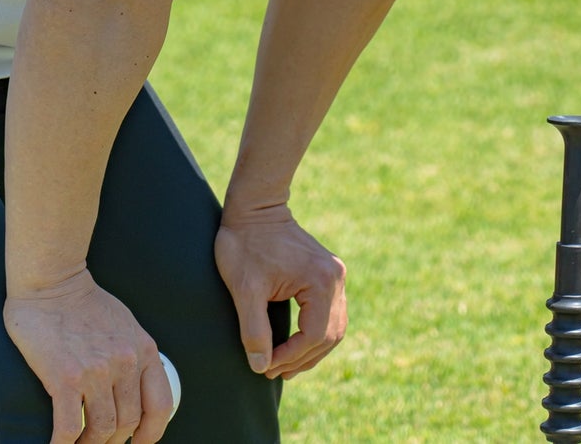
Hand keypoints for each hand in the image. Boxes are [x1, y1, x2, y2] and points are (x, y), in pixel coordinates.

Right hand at [4, 271, 175, 443]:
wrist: (52, 282)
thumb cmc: (84, 304)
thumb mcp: (126, 325)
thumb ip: (134, 354)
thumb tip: (136, 387)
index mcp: (143, 350)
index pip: (160, 405)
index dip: (151, 433)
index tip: (139, 443)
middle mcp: (125, 363)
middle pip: (128, 422)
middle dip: (114, 441)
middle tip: (99, 443)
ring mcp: (97, 372)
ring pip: (102, 429)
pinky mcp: (66, 378)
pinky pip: (69, 428)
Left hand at [215, 203, 346, 380]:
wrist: (255, 208)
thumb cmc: (245, 243)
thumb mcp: (245, 289)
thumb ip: (254, 330)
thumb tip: (261, 366)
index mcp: (321, 281)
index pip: (315, 335)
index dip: (291, 356)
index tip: (266, 367)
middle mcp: (335, 278)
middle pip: (331, 334)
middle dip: (303, 358)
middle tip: (273, 372)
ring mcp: (335, 275)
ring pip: (334, 327)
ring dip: (311, 349)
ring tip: (284, 365)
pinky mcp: (328, 273)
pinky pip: (330, 314)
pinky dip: (315, 333)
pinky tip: (295, 344)